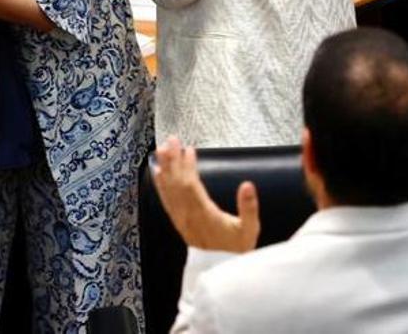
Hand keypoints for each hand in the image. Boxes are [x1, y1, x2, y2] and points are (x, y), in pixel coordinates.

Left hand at [151, 136, 259, 253]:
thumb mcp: (250, 230)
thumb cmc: (237, 248)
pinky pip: (165, 200)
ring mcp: (180, 218)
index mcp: (204, 215)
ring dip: (164, 168)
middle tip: (171, 140)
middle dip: (173, 160)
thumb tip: (247, 185)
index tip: (189, 150)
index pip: (191, 186)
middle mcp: (188, 215)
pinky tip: (157, 172)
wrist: (221, 268)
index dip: (188, 167)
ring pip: (168, 190)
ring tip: (160, 149)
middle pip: (176, 183)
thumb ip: (249, 207)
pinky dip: (160, 184)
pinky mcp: (177, 221)